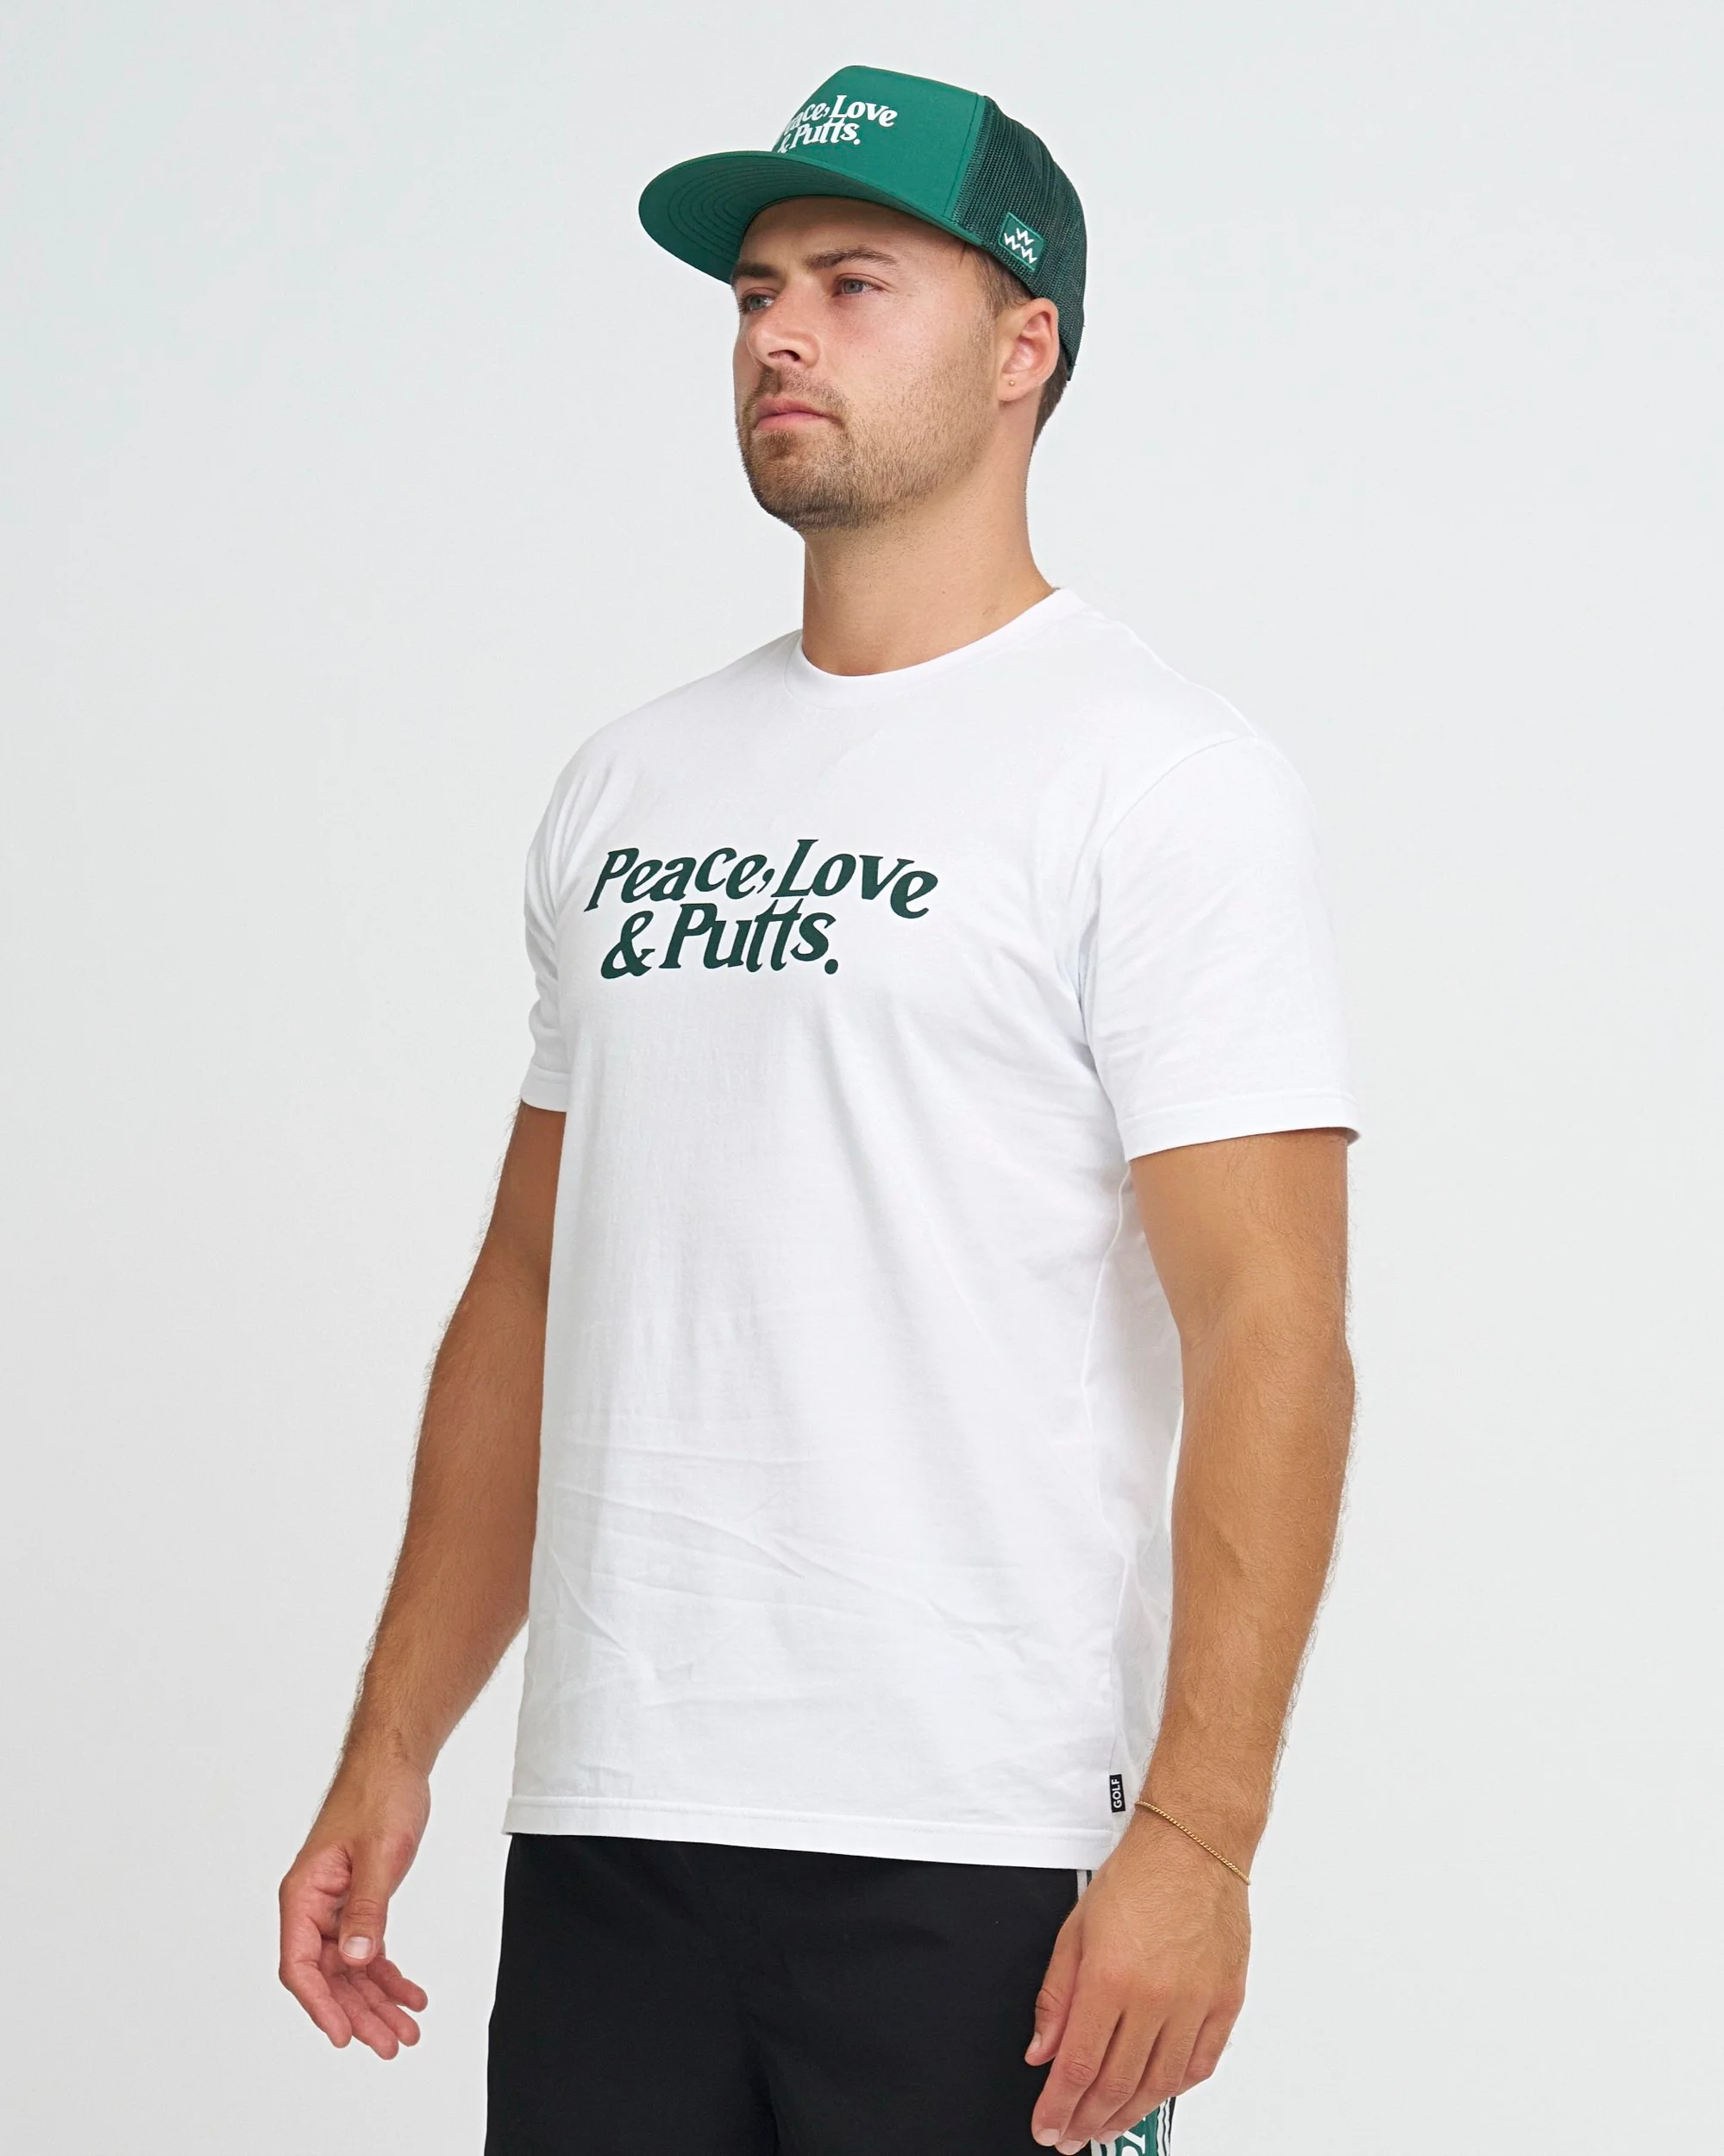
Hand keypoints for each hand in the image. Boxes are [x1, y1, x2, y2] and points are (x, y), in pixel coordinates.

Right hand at [278, 1756, 431, 2057]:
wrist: (396, 1762)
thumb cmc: (379, 1795)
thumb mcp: (378, 1854)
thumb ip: (366, 1908)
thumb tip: (356, 1959)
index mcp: (303, 1895)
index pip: (300, 1965)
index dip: (320, 2005)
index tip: (343, 2037)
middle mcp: (312, 1907)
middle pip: (328, 1977)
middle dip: (358, 2013)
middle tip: (391, 2044)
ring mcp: (334, 1907)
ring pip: (350, 1969)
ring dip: (376, 2001)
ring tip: (406, 2032)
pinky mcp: (358, 1902)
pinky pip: (368, 1949)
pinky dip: (388, 1974)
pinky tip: (411, 1994)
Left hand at [1026, 1810, 1249, 2149]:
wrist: (1193, 1846)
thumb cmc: (1137, 1877)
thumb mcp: (1075, 1930)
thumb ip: (1056, 1996)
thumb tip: (1043, 2048)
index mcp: (1110, 1979)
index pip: (1078, 2067)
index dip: (1058, 2107)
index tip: (1047, 2126)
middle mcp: (1155, 1998)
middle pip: (1117, 2085)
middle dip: (1087, 2121)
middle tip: (1071, 2136)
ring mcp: (1195, 2004)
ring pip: (1158, 2085)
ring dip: (1128, 2115)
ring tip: (1106, 2127)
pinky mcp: (1225, 2003)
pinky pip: (1198, 2066)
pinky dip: (1172, 2089)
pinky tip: (1153, 2095)